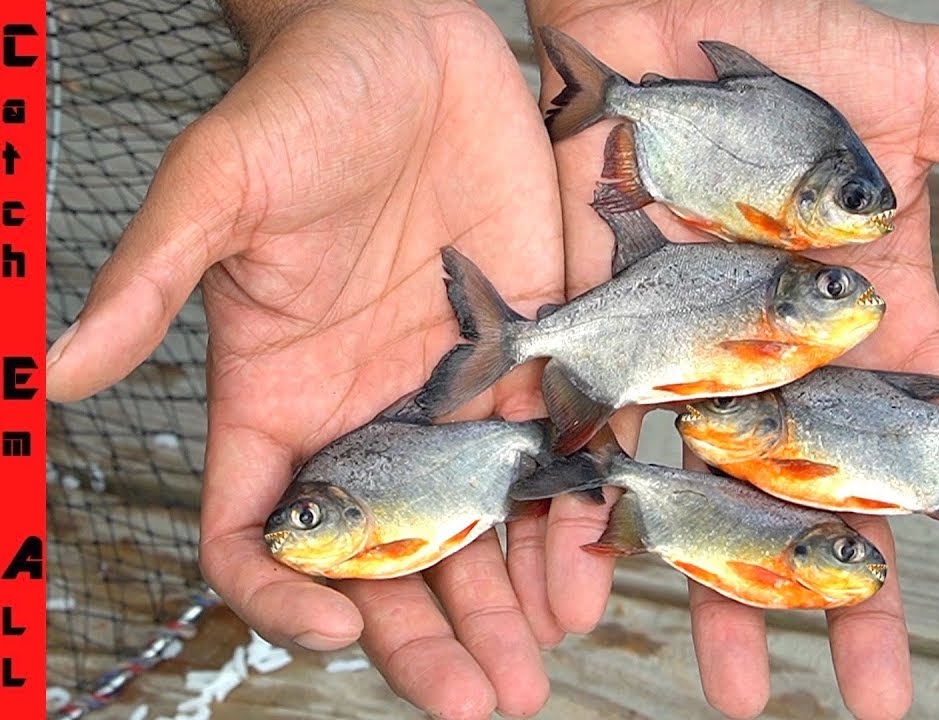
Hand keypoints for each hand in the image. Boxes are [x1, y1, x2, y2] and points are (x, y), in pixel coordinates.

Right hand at [45, 2, 565, 716]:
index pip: (263, 527)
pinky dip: (567, 514)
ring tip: (535, 665)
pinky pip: (547, 453)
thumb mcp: (219, 183)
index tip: (333, 627)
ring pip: (474, 524)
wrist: (408, 42)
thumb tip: (59, 370)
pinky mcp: (526, 351)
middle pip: (387, 552)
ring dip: (505, 599)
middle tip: (477, 699)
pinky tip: (590, 568)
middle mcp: (364, 409)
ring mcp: (450, 388)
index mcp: (277, 393)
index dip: (284, 589)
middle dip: (426, 632)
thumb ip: (154, 278)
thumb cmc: (301, 101)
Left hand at [525, 1, 938, 717]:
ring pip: (719, 498)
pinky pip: (607, 447)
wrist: (662, 13)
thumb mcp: (927, 96)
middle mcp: (787, 359)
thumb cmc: (796, 42)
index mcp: (870, 317)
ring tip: (740, 691)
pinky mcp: (613, 344)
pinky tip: (597, 597)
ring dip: (728, 594)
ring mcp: (700, 361)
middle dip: (851, 595)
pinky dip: (598, 522)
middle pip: (827, 498)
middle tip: (875, 696)